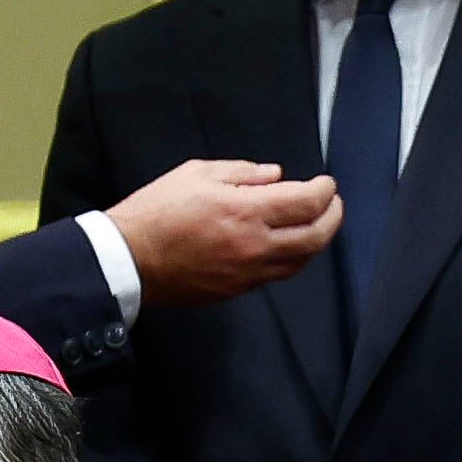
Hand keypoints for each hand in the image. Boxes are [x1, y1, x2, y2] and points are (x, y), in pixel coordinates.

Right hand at [105, 159, 341, 307]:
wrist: (128, 259)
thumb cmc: (158, 210)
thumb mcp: (197, 173)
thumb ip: (243, 172)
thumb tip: (276, 176)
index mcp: (246, 211)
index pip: (306, 203)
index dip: (325, 192)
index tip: (326, 184)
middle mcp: (255, 245)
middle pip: (316, 237)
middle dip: (333, 217)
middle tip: (332, 203)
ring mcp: (248, 272)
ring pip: (301, 261)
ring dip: (315, 241)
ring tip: (314, 223)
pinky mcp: (237, 290)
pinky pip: (275, 274)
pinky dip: (289, 257)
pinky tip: (285, 243)